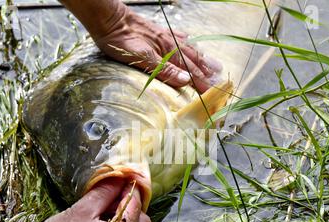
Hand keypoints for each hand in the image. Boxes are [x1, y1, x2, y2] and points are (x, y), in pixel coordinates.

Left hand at [91, 6, 221, 92]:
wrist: (109, 19)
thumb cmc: (121, 39)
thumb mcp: (142, 58)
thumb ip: (165, 70)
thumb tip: (186, 80)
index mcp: (169, 53)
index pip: (191, 73)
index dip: (202, 85)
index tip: (212, 96)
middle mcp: (172, 44)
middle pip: (194, 62)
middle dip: (207, 74)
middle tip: (219, 84)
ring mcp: (166, 37)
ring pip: (190, 51)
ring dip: (202, 61)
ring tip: (214, 67)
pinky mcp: (159, 32)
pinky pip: (180, 38)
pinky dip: (189, 43)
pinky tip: (190, 42)